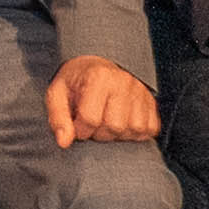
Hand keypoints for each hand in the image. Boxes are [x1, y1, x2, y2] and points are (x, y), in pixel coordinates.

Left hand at [44, 54, 160, 147]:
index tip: (76, 125)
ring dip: (118, 135)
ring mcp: (140, 91)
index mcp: (98, 76)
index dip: (80, 130)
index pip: (90, 118)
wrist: (97, 66)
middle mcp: (123, 82)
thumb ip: (58, 118)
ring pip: (135, 129)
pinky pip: (150, 129)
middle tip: (92, 124)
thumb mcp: (57, 94)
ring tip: (106, 123)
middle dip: (99, 133)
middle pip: (115, 126)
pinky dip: (136, 133)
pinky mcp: (152, 102)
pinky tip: (121, 124)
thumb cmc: (76, 82)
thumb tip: (64, 142)